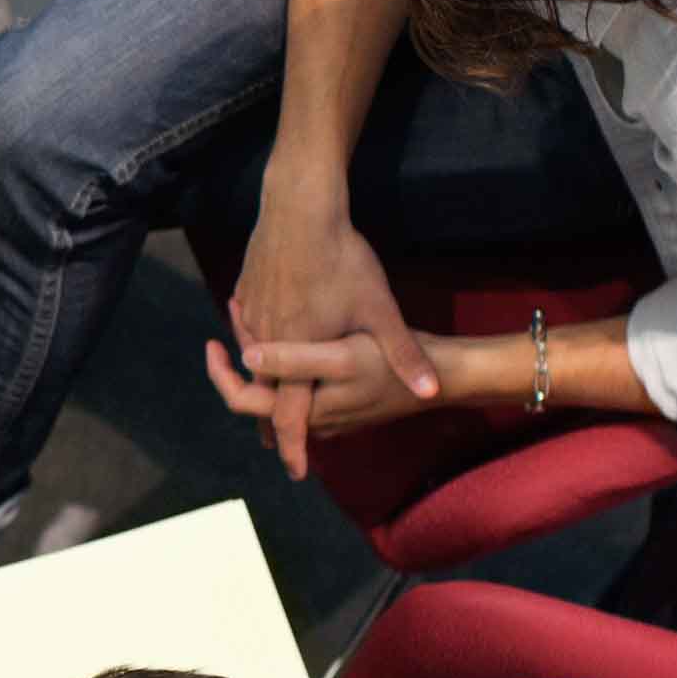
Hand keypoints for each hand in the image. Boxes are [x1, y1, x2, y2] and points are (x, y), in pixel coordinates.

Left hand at [207, 332, 441, 454]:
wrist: (442, 375)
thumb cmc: (392, 365)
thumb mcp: (340, 356)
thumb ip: (294, 361)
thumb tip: (248, 358)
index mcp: (304, 409)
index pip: (244, 401)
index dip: (220, 374)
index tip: (212, 344)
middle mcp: (312, 416)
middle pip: (259, 394)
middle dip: (241, 360)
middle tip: (233, 313)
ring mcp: (329, 408)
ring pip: (281, 386)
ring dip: (263, 355)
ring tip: (249, 312)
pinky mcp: (344, 395)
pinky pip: (301, 381)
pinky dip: (285, 355)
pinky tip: (287, 322)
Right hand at [228, 200, 430, 478]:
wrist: (298, 207)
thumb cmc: (340, 258)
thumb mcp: (380, 309)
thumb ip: (402, 353)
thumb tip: (431, 391)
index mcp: (296, 354)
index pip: (289, 415)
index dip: (292, 446)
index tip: (296, 470)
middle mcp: (266, 341)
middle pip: (261, 394)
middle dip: (267, 421)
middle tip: (274, 443)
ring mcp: (251, 314)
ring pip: (252, 359)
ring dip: (259, 379)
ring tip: (269, 393)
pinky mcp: (246, 289)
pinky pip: (246, 325)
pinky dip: (253, 340)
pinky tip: (263, 335)